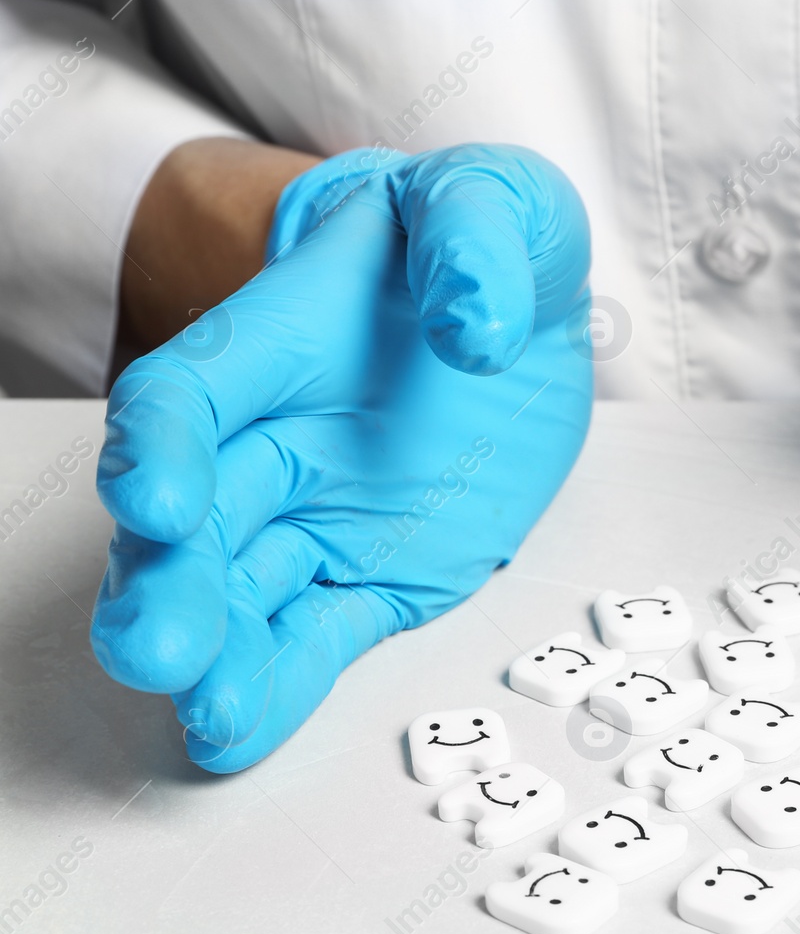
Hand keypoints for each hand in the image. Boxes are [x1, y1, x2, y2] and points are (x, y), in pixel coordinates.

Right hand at [93, 144, 592, 771]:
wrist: (511, 310)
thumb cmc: (480, 246)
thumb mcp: (492, 204)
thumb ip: (474, 240)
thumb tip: (473, 324)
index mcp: (280, 344)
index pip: (191, 395)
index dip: (160, 445)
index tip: (153, 499)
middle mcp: (278, 442)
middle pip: (197, 518)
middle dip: (171, 582)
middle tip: (159, 647)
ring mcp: (319, 518)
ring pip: (241, 593)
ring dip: (218, 654)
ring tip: (208, 710)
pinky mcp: (372, 575)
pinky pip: (314, 636)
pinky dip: (279, 683)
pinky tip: (238, 729)